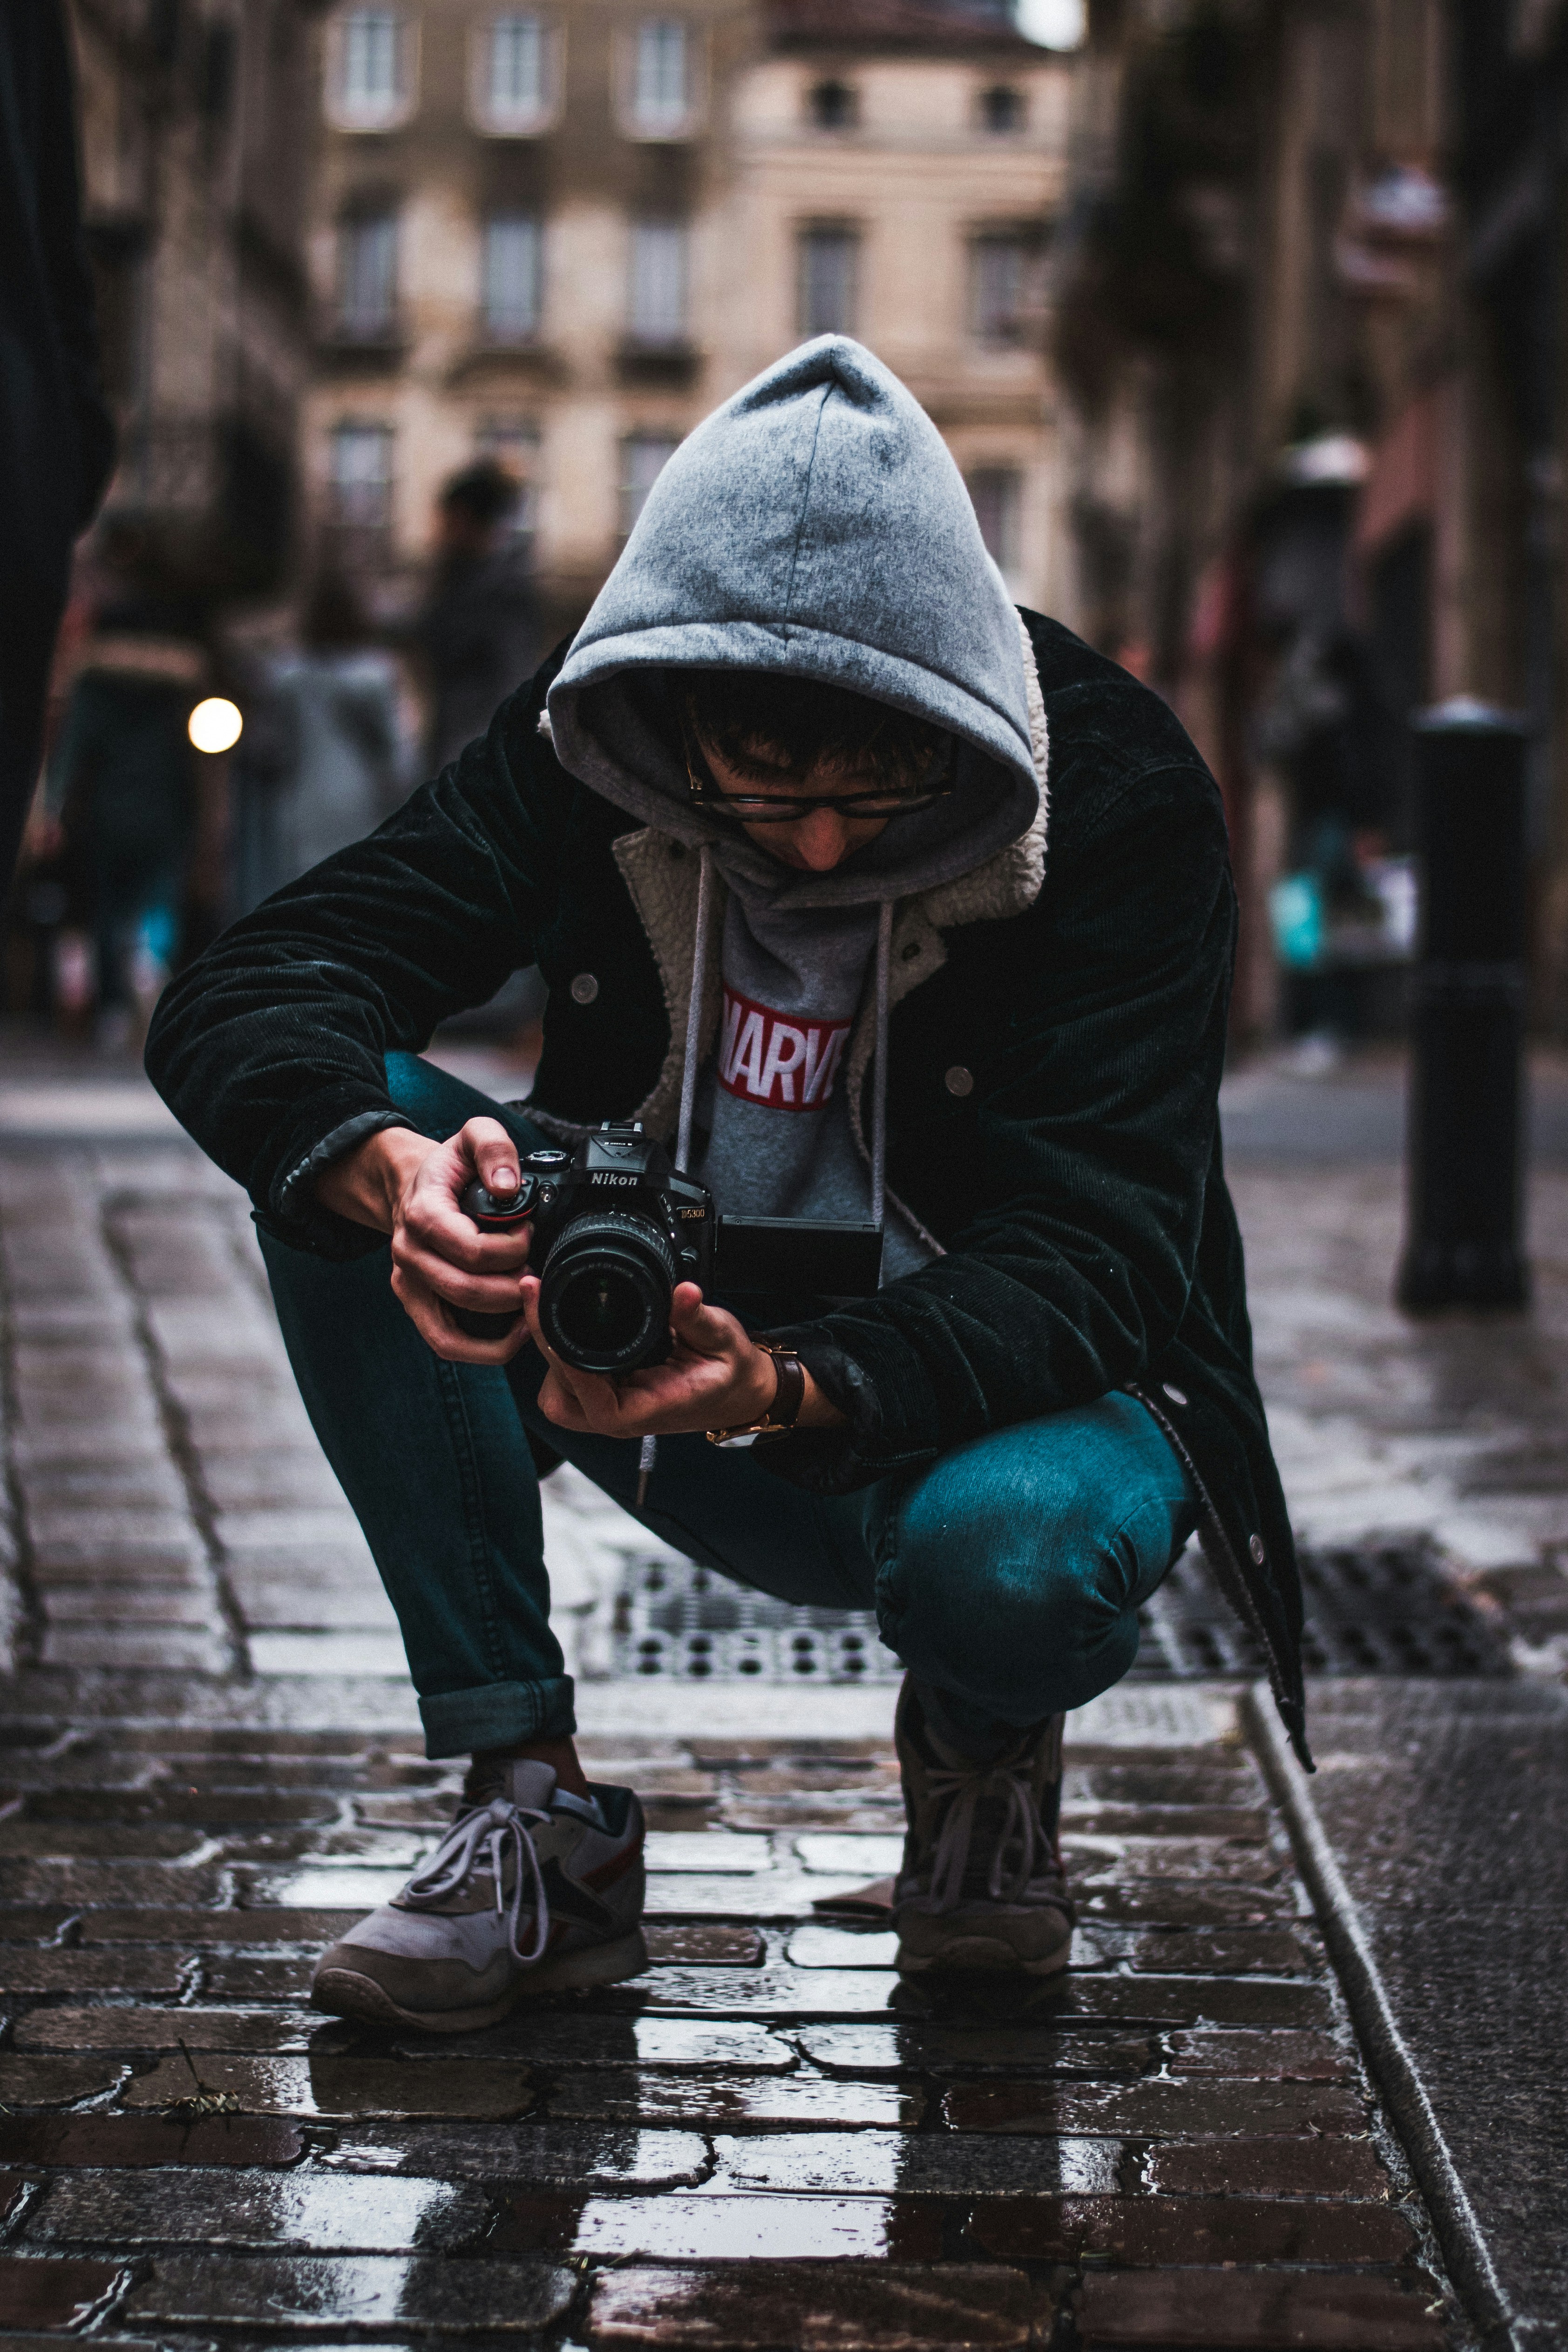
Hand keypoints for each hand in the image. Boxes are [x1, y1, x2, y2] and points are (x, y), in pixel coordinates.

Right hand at [316, 1117, 533, 1363]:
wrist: (412, 1184)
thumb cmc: (450, 1167)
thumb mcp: (472, 1135)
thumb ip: (493, 1146)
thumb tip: (508, 1186)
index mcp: (422, 1214)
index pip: (472, 1250)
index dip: (512, 1249)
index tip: (529, 1234)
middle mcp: (408, 1253)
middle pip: (466, 1291)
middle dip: (513, 1287)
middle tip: (536, 1271)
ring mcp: (409, 1283)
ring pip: (451, 1331)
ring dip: (500, 1326)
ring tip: (530, 1306)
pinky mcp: (415, 1303)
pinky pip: (444, 1343)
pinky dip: (482, 1350)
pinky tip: (515, 1333)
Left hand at [524, 1280, 780, 1438]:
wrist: (738, 1391)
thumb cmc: (730, 1372)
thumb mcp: (722, 1339)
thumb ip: (698, 1318)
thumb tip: (683, 1293)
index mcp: (646, 1410)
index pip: (591, 1398)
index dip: (565, 1362)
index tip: (548, 1320)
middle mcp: (621, 1416)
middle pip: (560, 1398)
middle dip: (546, 1349)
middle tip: (538, 1295)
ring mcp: (611, 1408)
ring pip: (557, 1396)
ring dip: (549, 1358)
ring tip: (549, 1309)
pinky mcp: (606, 1395)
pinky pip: (568, 1385)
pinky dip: (560, 1359)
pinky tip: (564, 1325)